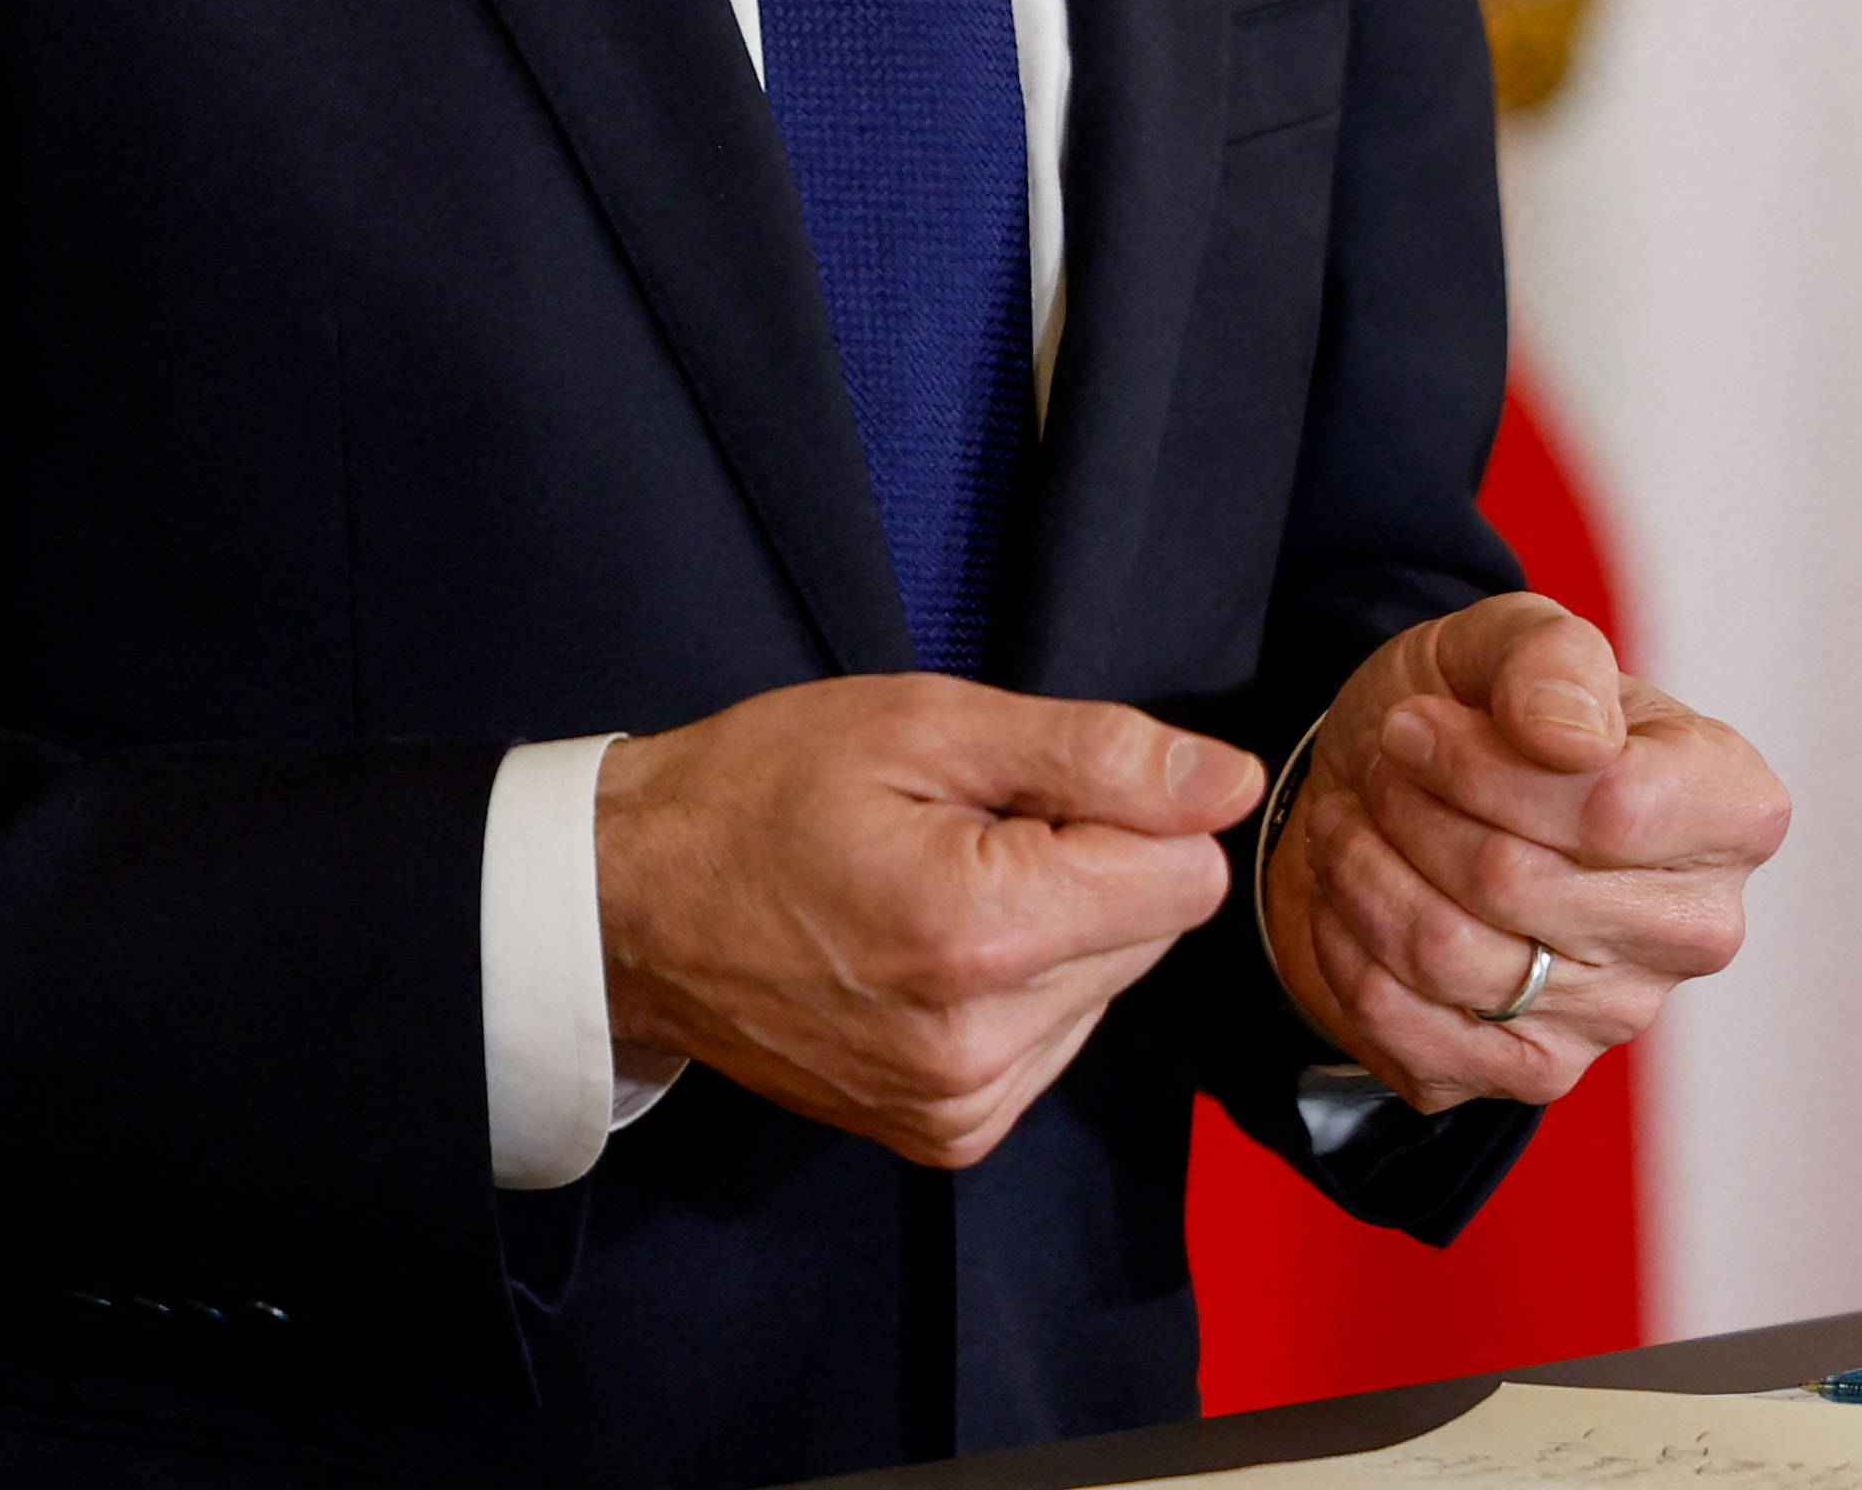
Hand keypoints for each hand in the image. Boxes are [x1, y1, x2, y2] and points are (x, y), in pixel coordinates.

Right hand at [594, 677, 1261, 1169]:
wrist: (633, 907)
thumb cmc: (761, 793)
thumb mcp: (926, 725)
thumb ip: (1095, 757)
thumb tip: (1227, 783)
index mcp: (980, 932)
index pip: (1185, 878)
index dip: (1121, 811)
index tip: (1021, 792)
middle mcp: (980, 1044)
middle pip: (1149, 935)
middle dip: (1086, 869)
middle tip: (960, 832)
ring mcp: (960, 1105)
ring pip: (1107, 989)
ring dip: (1052, 931)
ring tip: (932, 887)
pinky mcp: (947, 1135)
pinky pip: (1054, 1042)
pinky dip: (1017, 989)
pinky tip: (928, 949)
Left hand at [1259, 594, 1789, 1115]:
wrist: (1411, 793)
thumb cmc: (1483, 712)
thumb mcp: (1507, 641)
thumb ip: (1550, 660)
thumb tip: (1575, 738)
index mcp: (1730, 807)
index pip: (1610, 809)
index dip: (1482, 766)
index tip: (1415, 724)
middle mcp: (1697, 927)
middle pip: (1513, 883)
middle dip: (1412, 809)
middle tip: (1381, 763)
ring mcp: (1619, 1014)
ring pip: (1449, 954)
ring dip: (1365, 871)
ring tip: (1351, 818)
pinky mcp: (1535, 1071)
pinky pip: (1408, 1025)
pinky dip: (1348, 947)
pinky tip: (1351, 893)